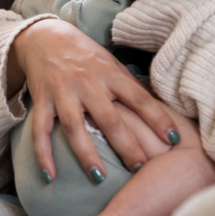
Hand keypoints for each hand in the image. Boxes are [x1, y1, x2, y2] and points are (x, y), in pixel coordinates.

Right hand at [9, 19, 181, 180]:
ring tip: (99, 178)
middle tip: (141, 169)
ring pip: (75, 128)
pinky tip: (49, 176)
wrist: (44, 37)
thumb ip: (129, 86)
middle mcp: (87, 83)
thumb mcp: (110, 63)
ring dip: (87, 155)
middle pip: (110, 119)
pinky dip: (43, 155)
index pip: (138, 98)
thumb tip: (159, 110)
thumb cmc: (84, 54)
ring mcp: (62, 93)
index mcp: (109, 74)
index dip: (157, 118)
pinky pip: (40, 131)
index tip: (174, 140)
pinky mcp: (41, 101)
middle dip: (127, 146)